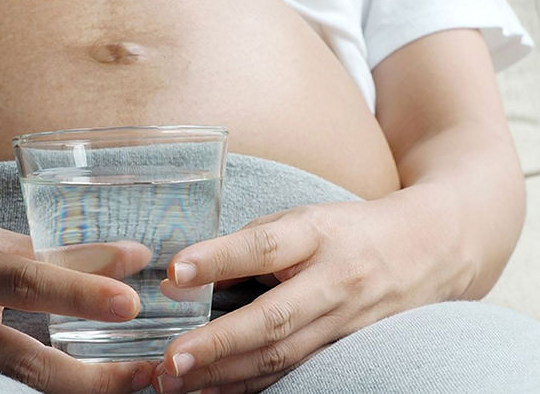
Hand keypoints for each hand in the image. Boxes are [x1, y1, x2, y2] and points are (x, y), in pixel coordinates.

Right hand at [0, 222, 155, 392]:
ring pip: (17, 387)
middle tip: (147, 372)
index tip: (130, 302)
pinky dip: (53, 389)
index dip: (81, 292)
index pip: (28, 281)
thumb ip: (55, 253)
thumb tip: (129, 256)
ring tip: (132, 382)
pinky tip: (89, 385)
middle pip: (23, 361)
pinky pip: (7, 388)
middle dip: (90, 378)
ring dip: (80, 390)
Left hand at [152, 198, 460, 392]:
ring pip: (281, 356)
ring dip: (225, 374)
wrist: (426, 249)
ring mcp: (345, 321)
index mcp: (317, 235)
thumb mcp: (302, 220)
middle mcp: (334, 281)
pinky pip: (294, 371)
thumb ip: (248, 245)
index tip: (176, 272)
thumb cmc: (349, 229)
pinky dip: (251, 385)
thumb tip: (187, 277)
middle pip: (274, 318)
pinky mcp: (347, 348)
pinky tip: (214, 391)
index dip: (219, 259)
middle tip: (170, 361)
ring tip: (176, 383)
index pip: (264, 247)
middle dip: (218, 344)